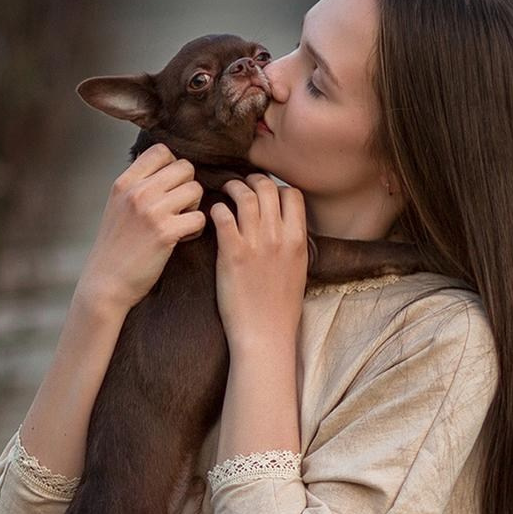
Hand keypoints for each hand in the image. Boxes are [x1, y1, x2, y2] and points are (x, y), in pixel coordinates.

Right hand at [75, 143, 204, 315]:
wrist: (106, 283)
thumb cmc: (115, 247)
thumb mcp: (117, 206)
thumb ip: (137, 185)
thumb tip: (167, 165)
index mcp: (124, 183)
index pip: (161, 151)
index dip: (173, 166)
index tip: (169, 187)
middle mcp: (137, 192)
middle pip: (185, 167)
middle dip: (188, 186)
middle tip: (179, 208)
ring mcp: (151, 211)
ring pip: (196, 189)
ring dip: (194, 207)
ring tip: (180, 223)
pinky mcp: (165, 233)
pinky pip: (200, 217)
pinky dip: (196, 229)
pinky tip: (181, 239)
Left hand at [211, 173, 307, 345]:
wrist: (265, 333)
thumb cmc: (280, 307)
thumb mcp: (298, 270)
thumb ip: (292, 243)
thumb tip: (284, 225)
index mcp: (298, 240)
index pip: (292, 194)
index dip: (277, 187)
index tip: (265, 192)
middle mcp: (278, 237)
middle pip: (268, 188)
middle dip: (253, 180)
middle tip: (242, 185)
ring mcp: (255, 244)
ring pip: (245, 196)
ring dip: (233, 188)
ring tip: (225, 191)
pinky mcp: (232, 253)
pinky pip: (223, 216)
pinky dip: (217, 208)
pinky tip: (214, 214)